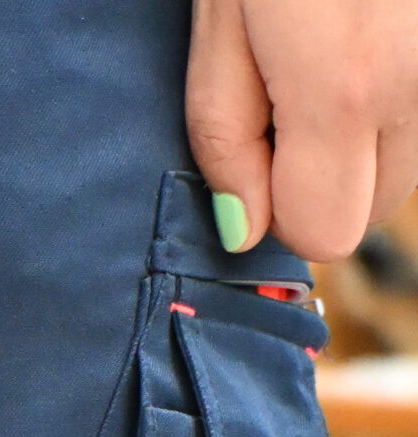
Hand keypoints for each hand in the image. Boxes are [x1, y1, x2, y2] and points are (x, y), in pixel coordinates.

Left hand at [189, 0, 417, 259]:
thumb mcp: (220, 20)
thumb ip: (224, 131)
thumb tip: (242, 230)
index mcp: (345, 92)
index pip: (324, 234)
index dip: (275, 214)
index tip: (250, 161)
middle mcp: (417, 87)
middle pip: (371, 212)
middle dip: (319, 185)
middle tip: (282, 105)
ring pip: (403, 167)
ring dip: (358, 147)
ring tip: (322, 65)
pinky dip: (387, 107)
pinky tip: (356, 50)